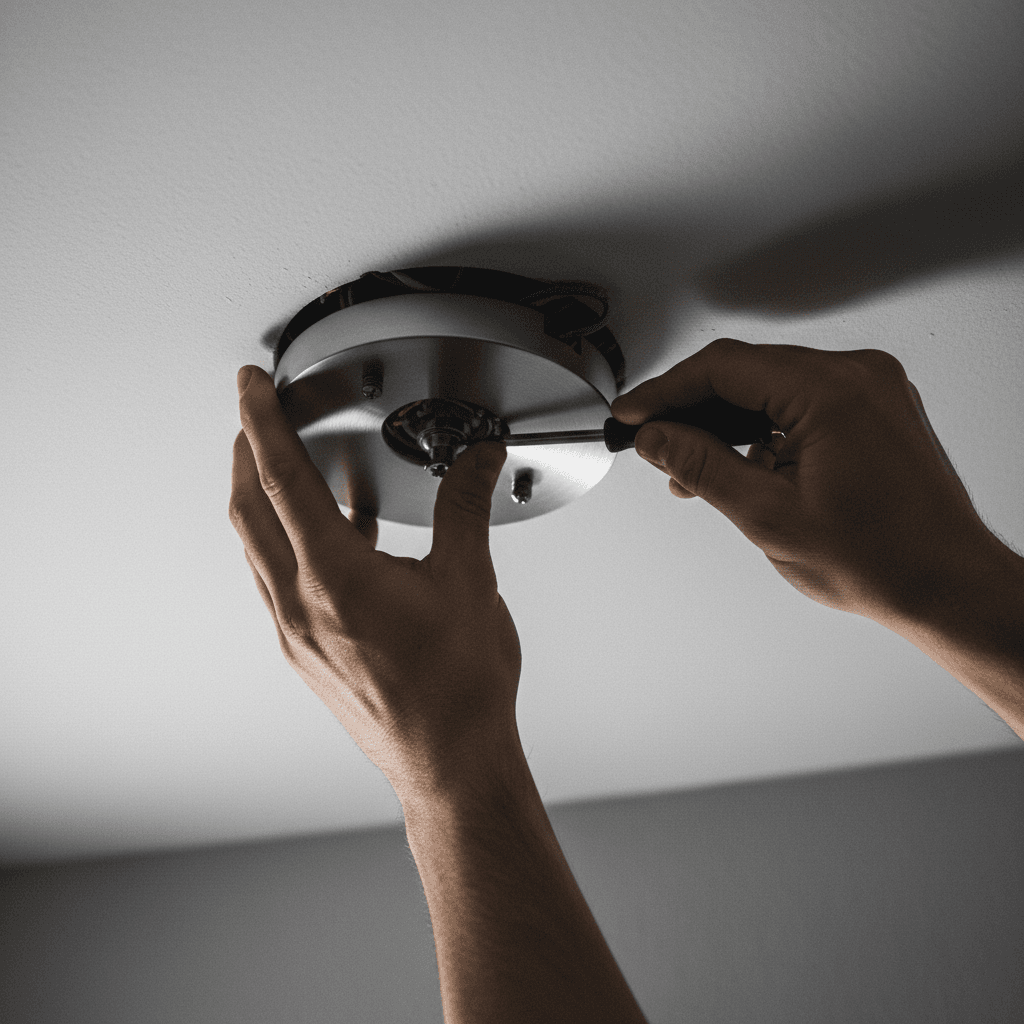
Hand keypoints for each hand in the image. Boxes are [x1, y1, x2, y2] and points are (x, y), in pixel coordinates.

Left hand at [228, 365, 522, 796]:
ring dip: (260, 498)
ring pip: (257, 546)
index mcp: (336, 577)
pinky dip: (285, 541)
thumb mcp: (469, 582)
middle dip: (247, 452)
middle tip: (256, 416)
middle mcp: (301, 604)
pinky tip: (325, 537)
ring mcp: (296, 632)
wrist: (449, 763)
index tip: (249, 384)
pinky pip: (276, 579)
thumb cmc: (458, 690)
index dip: (262, 420)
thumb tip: (478, 461)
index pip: (282, 477)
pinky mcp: (305, 652)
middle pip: (250, 508)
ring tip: (284, 468)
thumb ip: (466, 509)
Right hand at [611, 338, 995, 621]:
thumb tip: (657, 436)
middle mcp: (858, 377)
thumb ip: (702, 466)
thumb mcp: (768, 516)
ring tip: (695, 470)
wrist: (946, 585)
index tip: (634, 412)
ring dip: (728, 424)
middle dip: (694, 410)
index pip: (725, 367)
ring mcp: (871, 391)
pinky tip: (742, 467)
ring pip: (772, 389)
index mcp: (833, 392)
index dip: (667, 390)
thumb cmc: (883, 559)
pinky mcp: (874, 410)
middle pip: (748, 372)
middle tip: (654, 442)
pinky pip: (802, 403)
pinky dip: (764, 431)